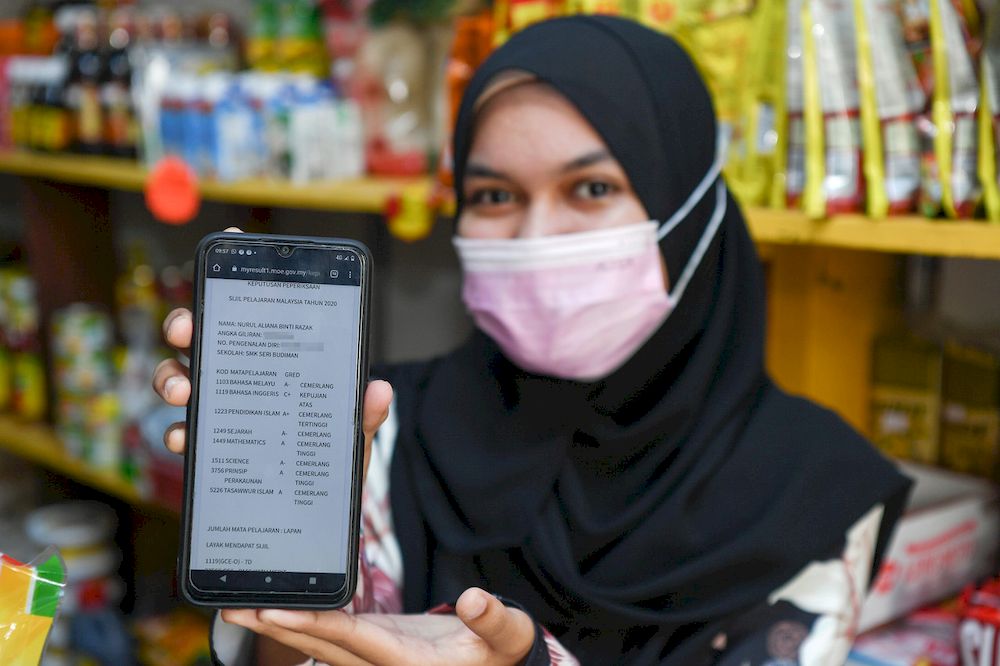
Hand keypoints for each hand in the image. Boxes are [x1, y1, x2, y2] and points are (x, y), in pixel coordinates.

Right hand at [150, 227, 392, 482]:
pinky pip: (185, 431)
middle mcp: (244, 377)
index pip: (257, 310)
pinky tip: (184, 437)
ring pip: (183, 377)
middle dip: (189, 324)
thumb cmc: (332, 462)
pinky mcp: (210, 447)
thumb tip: (380, 390)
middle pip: (206, 336)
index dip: (241, 272)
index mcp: (278, 361)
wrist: (314, 519)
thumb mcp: (351, 434)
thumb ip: (362, 414)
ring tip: (186, 389)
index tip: (230, 237)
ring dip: (174, 376)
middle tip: (188, 329)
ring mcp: (224, 410)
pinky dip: (179, 431)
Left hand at [221, 587, 535, 665]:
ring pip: (319, 644)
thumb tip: (475, 599)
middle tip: (232, 608)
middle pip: (319, 645)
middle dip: (276, 627)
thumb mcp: (507, 637)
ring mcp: (373, 657)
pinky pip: (331, 636)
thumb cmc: (499, 654)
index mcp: (406, 663)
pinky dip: (304, 621)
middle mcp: (381, 664)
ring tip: (238, 608)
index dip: (312, 625)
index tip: (275, 611)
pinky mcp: (374, 645)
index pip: (350, 640)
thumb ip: (494, 620)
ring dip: (280, 626)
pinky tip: (281, 607)